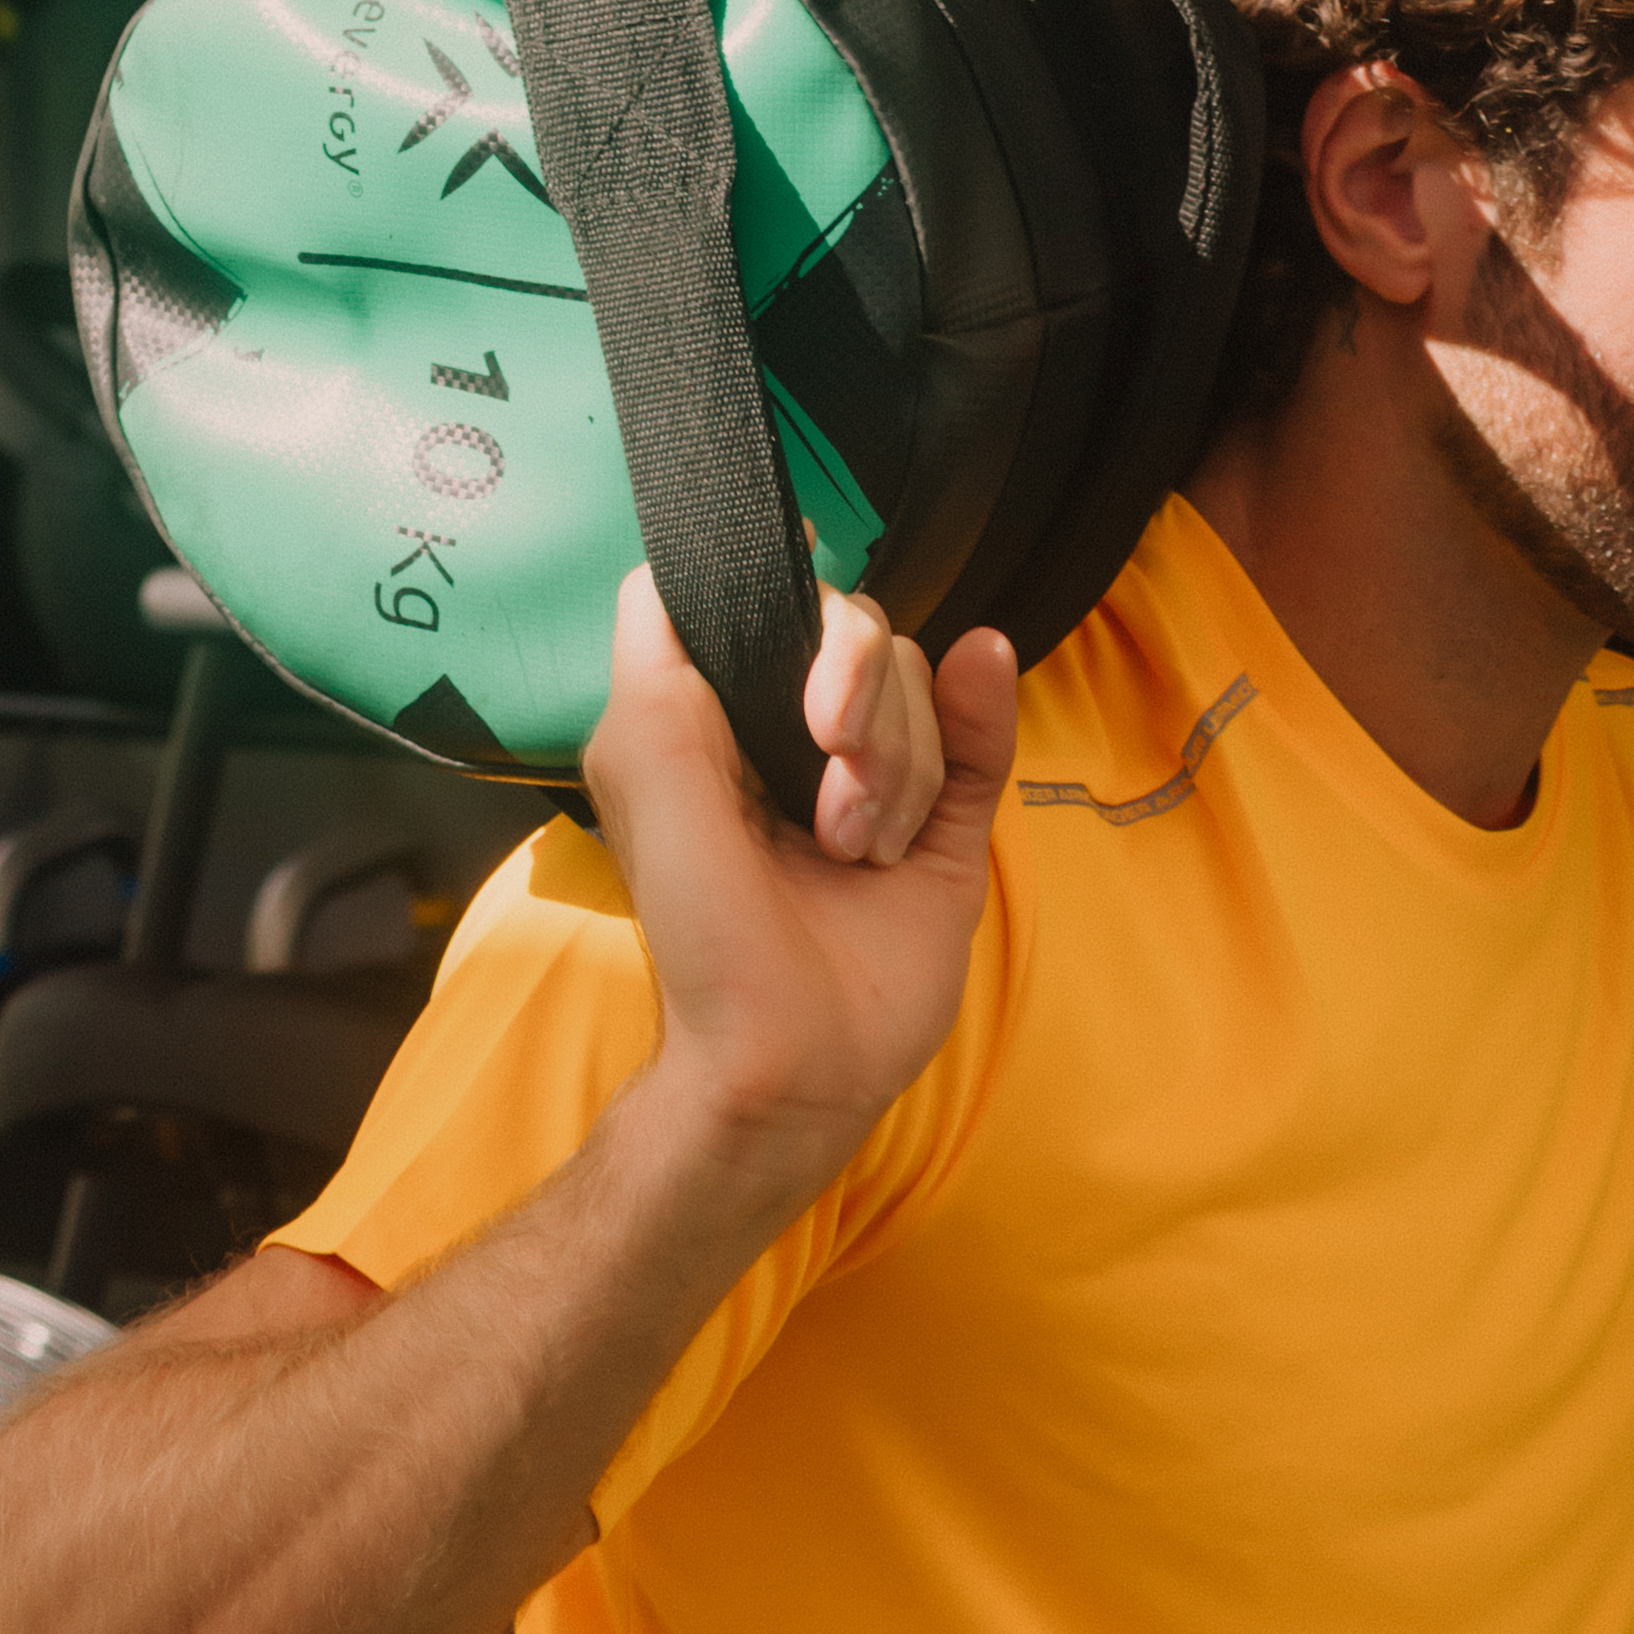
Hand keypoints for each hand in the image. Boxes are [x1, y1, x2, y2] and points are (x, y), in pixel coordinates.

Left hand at [580, 561, 1018, 1191]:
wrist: (793, 1063)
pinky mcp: (942, 823)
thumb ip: (655, 667)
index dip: (789, 618)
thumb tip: (676, 571)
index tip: (788, 686)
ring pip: (919, 686)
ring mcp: (876, 777)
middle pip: (858, 634)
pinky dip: (983, 700)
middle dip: (854, 708)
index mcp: (719, 714)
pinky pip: (983, 729)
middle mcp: (796, 733)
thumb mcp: (650, 784)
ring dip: (892, 770)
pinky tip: (980, 672)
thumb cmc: (708, 942)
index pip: (770, 601)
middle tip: (827, 796)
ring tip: (854, 851)